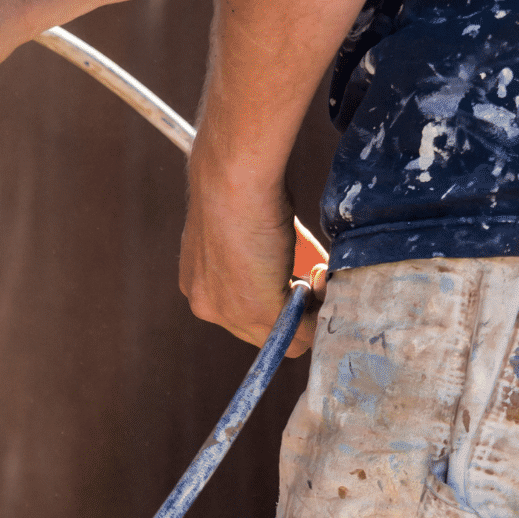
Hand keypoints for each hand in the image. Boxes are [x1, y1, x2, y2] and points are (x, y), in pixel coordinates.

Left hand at [180, 146, 316, 355]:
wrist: (234, 179)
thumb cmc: (244, 192)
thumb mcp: (254, 238)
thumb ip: (270, 267)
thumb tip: (305, 282)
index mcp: (200, 285)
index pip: (243, 317)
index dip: (278, 303)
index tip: (300, 282)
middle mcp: (205, 305)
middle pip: (263, 333)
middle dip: (296, 311)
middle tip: (312, 275)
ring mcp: (227, 313)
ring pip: (283, 338)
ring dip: (310, 311)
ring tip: (315, 273)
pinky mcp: (254, 311)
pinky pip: (298, 335)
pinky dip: (318, 309)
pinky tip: (318, 273)